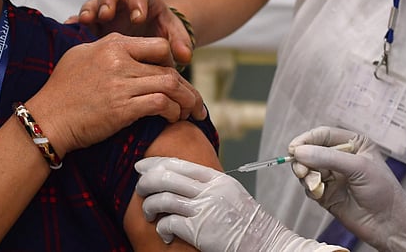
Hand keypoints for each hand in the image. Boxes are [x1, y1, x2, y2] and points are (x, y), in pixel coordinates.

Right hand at [27, 34, 206, 156]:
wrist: (46, 119)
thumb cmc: (60, 90)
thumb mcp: (80, 56)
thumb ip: (104, 48)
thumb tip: (123, 46)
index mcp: (112, 45)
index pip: (157, 46)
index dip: (172, 63)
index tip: (176, 77)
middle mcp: (119, 61)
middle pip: (168, 68)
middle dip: (188, 87)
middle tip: (195, 101)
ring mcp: (121, 85)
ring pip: (170, 85)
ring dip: (187, 101)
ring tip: (193, 113)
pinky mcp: (122, 109)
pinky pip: (160, 105)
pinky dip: (172, 112)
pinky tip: (173, 118)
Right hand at [67, 0, 193, 67]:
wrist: (152, 45)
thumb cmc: (165, 38)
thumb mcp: (174, 39)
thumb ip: (179, 44)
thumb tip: (185, 55)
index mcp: (143, 1)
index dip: (138, 3)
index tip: (138, 18)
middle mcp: (122, 4)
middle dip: (108, 1)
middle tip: (106, 14)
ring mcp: (105, 14)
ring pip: (93, 3)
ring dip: (89, 10)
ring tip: (85, 20)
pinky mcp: (92, 27)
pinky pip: (79, 20)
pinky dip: (74, 23)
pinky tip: (70, 29)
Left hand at [135, 157, 346, 251]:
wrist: (265, 242)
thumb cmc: (247, 223)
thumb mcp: (231, 193)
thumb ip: (210, 185)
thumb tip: (184, 181)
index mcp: (217, 178)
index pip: (179, 163)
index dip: (156, 163)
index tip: (141, 166)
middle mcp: (210, 190)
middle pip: (166, 176)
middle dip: (146, 182)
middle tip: (140, 189)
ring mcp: (204, 209)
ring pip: (163, 198)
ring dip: (149, 206)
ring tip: (150, 214)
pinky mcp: (199, 230)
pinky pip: (168, 223)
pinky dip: (161, 228)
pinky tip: (165, 235)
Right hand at [288, 127, 405, 251]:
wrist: (388, 224)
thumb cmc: (383, 191)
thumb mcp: (359, 167)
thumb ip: (328, 158)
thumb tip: (299, 152)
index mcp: (352, 143)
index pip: (322, 135)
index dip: (306, 140)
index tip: (294, 149)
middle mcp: (340, 157)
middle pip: (310, 151)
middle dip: (303, 160)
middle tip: (303, 171)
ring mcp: (332, 175)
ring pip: (306, 169)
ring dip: (306, 176)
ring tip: (315, 185)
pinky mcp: (325, 193)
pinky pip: (308, 186)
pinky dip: (310, 189)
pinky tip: (320, 194)